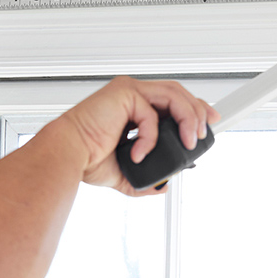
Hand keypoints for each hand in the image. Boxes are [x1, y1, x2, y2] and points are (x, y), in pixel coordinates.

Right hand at [59, 76, 219, 195]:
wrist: (68, 156)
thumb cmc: (86, 158)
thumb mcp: (125, 172)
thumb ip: (145, 178)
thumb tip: (163, 187)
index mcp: (132, 106)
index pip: (172, 100)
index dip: (194, 109)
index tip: (208, 123)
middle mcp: (131, 93)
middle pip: (178, 92)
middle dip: (198, 110)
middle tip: (204, 133)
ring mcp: (128, 91)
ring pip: (173, 95)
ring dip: (187, 118)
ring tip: (189, 141)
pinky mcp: (124, 94)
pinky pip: (151, 115)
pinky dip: (151, 137)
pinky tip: (140, 153)